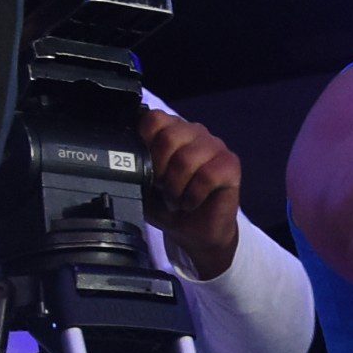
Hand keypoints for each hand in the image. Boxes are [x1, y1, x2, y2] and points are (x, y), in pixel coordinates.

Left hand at [144, 107, 243, 277]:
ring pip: (187, 158)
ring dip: (176, 188)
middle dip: (159, 170)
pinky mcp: (231, 165)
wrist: (195, 233)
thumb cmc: (170, 206)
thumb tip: (122, 161)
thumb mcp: (142, 187)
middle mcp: (194, 132)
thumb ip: (133, 168)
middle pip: (169, 136)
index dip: (146, 145)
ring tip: (176, 200)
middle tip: (161, 188)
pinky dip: (193, 196)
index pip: (154, 118)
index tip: (147, 170)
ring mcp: (215, 146)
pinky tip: (191, 203)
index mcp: (172, 130)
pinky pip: (207, 175)